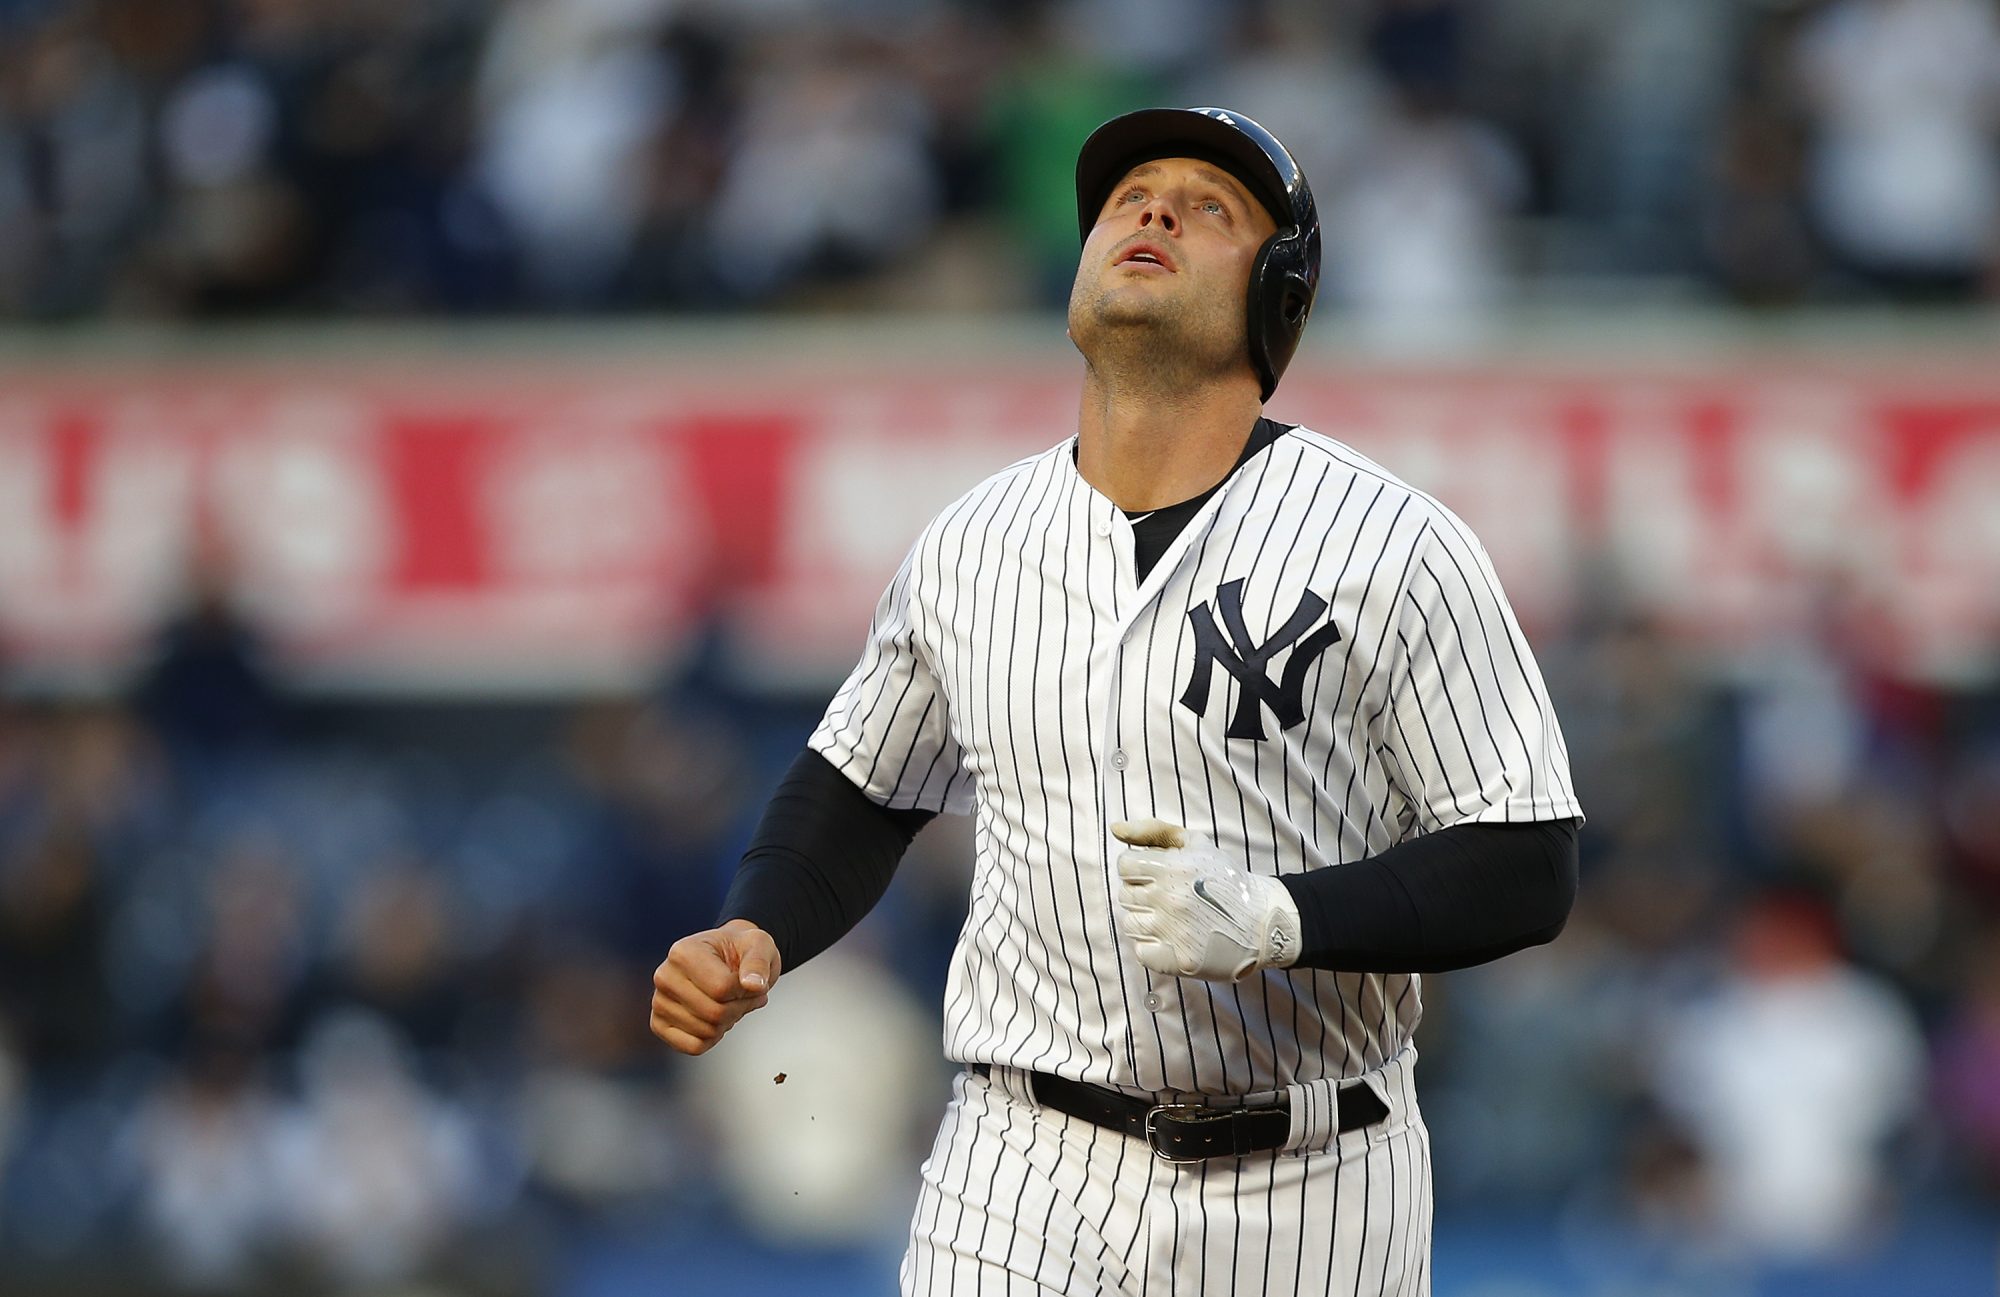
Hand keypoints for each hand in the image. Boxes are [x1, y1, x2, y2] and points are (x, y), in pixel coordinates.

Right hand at [650, 919, 781, 1054]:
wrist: (727, 957)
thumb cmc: (741, 950)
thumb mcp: (759, 944)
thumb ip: (758, 963)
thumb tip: (754, 985)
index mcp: (683, 952)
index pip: (721, 989)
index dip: (746, 991)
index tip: (750, 980)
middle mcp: (664, 976)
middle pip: (714, 1013)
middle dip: (740, 1008)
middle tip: (746, 995)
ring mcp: (659, 1002)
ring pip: (706, 1032)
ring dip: (729, 1022)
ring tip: (730, 1002)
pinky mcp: (659, 1024)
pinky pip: (693, 1047)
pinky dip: (713, 1039)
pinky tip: (717, 1019)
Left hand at [1112, 819, 1301, 980]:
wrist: (1262, 922)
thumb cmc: (1225, 878)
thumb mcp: (1195, 843)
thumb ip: (1153, 830)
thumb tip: (1115, 829)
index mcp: (1171, 870)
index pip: (1125, 867)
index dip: (1138, 869)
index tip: (1155, 875)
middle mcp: (1169, 900)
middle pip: (1125, 895)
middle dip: (1142, 893)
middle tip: (1168, 897)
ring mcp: (1172, 932)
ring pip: (1130, 924)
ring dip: (1146, 919)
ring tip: (1170, 918)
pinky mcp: (1178, 960)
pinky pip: (1142, 951)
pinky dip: (1152, 945)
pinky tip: (1172, 937)